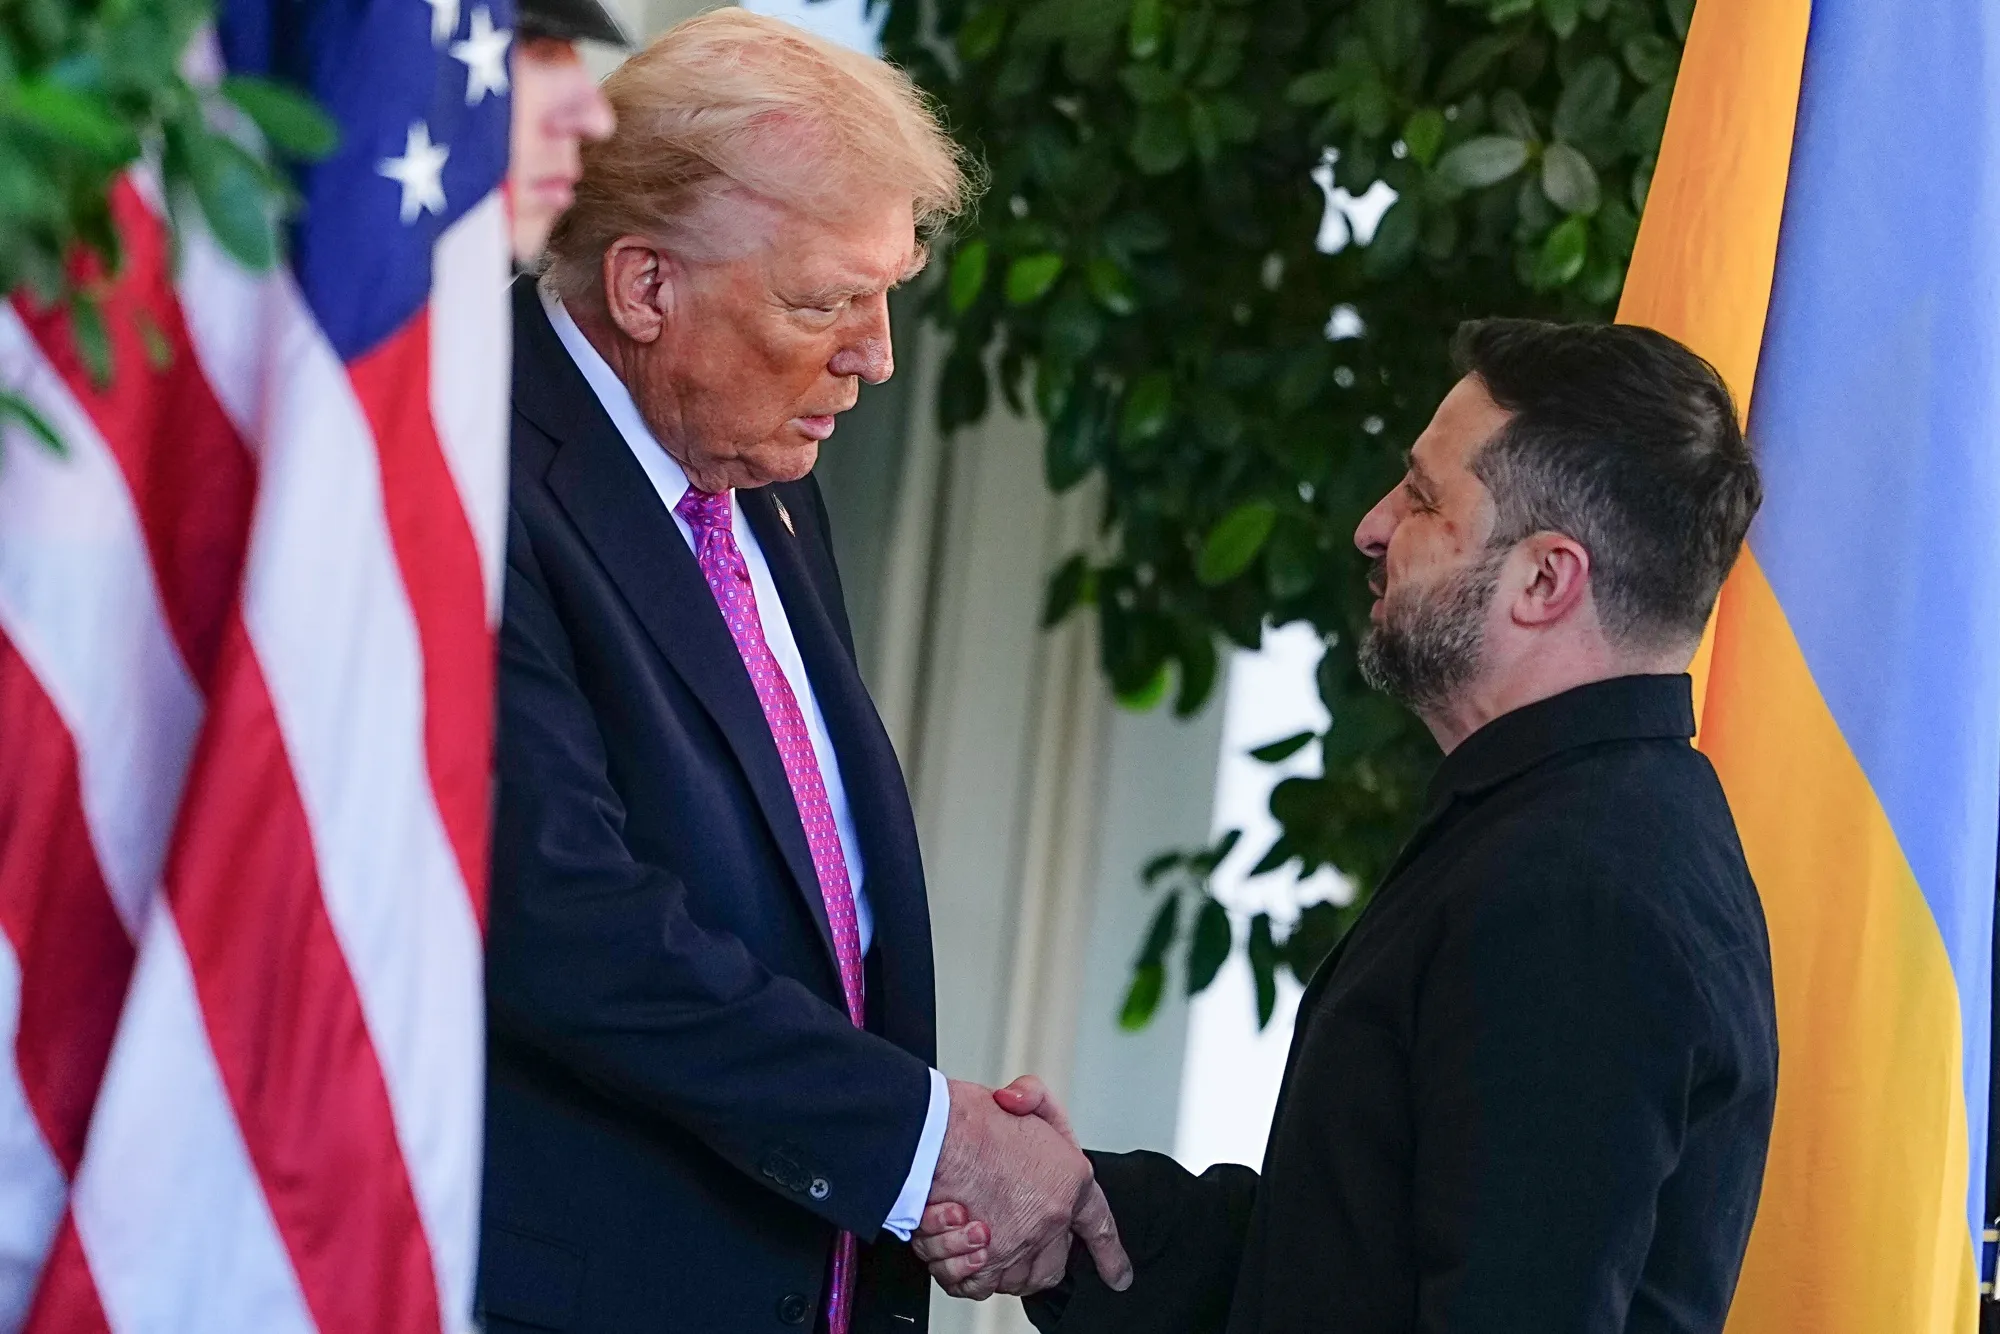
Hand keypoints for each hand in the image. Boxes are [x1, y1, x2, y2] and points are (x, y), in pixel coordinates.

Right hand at [917, 1077, 1130, 1299]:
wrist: (935, 1136)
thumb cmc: (970, 1118)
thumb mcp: (1020, 1093)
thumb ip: (1031, 1096)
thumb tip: (1018, 1103)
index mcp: (1071, 1181)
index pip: (1099, 1226)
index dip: (1110, 1256)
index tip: (1118, 1277)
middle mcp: (1050, 1220)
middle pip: (1051, 1265)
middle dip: (1036, 1260)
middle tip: (1013, 1241)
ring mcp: (1018, 1244)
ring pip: (1014, 1279)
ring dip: (996, 1265)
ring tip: (975, 1236)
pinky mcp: (984, 1262)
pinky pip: (977, 1286)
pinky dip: (963, 1272)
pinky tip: (957, 1246)